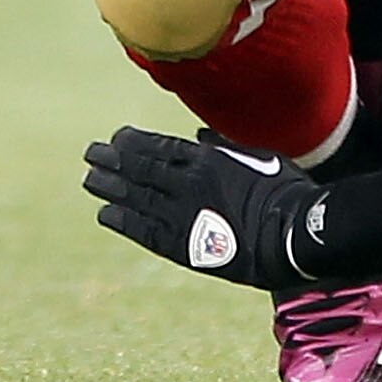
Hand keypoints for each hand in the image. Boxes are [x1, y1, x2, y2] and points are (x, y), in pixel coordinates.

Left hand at [84, 127, 320, 291]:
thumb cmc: (283, 192)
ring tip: (90, 180)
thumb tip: (199, 136)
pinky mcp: (181, 244)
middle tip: (91, 153)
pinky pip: (142, 229)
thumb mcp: (258, 158)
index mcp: (207, 160)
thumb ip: (224, 148)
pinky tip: (105, 213)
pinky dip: (122, 220)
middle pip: (140, 169)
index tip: (116, 138)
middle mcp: (187, 183)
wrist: (291, 235)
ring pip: (135, 197)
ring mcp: (181, 214)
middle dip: (112, 160)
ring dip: (110, 187)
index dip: (134, 142)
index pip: (159, 147)